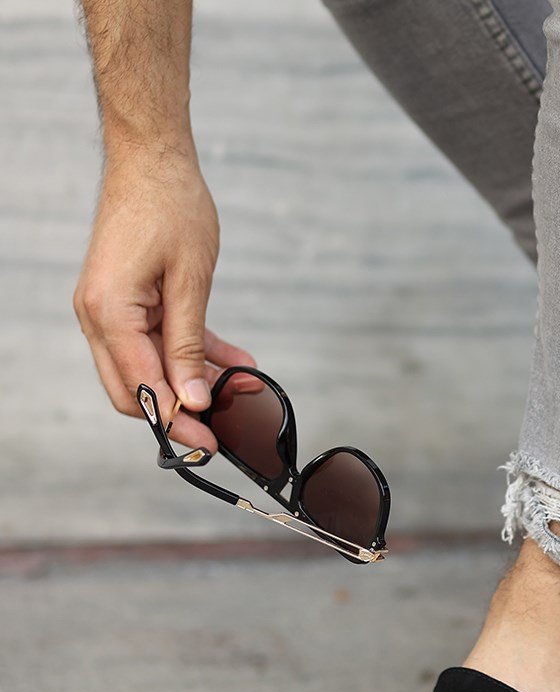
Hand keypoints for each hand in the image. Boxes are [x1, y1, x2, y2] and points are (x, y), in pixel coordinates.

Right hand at [73, 151, 254, 450]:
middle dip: (179, 411)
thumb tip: (191, 398)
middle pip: (135, 389)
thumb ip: (189, 346)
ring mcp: (111, 310)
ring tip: (240, 389)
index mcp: (109, 313)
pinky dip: (192, 354)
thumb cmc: (171, 207)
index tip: (208, 443)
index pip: (141, 389)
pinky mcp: (128, 302)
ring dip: (192, 382)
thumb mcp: (191, 283)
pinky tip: (234, 363)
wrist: (153, 159)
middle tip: (221, 429)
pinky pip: (159, 342)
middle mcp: (99, 316)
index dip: (176, 421)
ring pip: (150, 369)